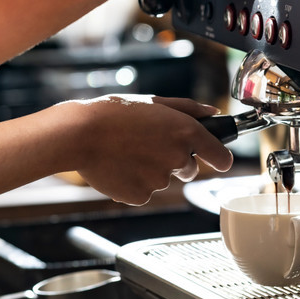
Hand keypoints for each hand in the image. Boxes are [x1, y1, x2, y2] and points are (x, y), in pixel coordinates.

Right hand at [67, 94, 233, 204]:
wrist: (79, 135)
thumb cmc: (113, 114)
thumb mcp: (153, 102)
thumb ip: (188, 108)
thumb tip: (213, 112)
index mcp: (185, 132)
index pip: (221, 156)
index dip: (220, 158)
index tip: (219, 160)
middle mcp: (178, 157)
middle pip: (189, 170)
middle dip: (176, 161)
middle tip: (149, 146)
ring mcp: (159, 180)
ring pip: (163, 180)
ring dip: (150, 170)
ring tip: (126, 152)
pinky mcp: (141, 196)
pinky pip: (143, 192)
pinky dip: (133, 183)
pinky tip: (118, 167)